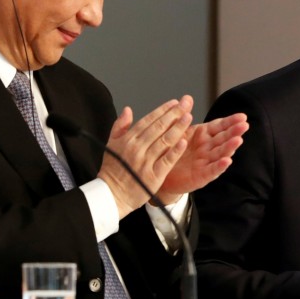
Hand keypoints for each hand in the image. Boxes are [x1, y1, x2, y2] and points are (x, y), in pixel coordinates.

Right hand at [99, 96, 192, 217]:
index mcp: (128, 140)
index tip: (174, 103)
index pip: (148, 120)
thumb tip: (128, 109)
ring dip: (178, 128)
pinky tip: (184, 141)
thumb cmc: (112, 171)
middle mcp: (136, 148)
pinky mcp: (153, 176)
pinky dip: (175, 151)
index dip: (162, 110)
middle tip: (186, 104)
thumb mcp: (111, 145)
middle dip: (174, 114)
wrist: (110, 196)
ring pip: (164, 141)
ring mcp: (145, 162)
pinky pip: (167, 161)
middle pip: (158, 127)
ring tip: (188, 117)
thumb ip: (120, 126)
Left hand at [157, 112, 248, 202]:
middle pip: (223, 138)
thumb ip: (183, 116)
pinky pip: (212, 170)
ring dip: (230, 147)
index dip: (231, 121)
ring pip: (220, 153)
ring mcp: (206, 162)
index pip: (219, 126)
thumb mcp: (177, 131)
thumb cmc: (171, 151)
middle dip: (234, 132)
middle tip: (244, 126)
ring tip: (238, 140)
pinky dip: (220, 166)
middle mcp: (208, 148)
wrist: (160, 173)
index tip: (242, 116)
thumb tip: (187, 97)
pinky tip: (227, 160)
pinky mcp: (202, 176)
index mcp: (203, 135)